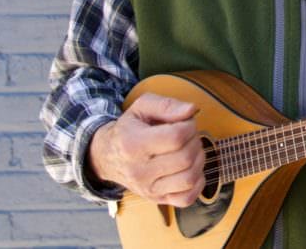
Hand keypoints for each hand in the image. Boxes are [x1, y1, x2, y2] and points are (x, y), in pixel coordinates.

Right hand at [87, 93, 204, 207]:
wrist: (107, 157)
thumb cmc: (129, 128)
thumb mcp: (142, 107)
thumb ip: (167, 105)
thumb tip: (191, 110)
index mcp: (133, 144)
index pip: (176, 137)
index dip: (189, 126)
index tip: (185, 123)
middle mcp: (139, 171)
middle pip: (185, 158)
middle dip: (195, 141)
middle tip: (188, 135)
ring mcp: (148, 188)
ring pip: (189, 179)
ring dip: (198, 161)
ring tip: (190, 150)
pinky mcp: (157, 199)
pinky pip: (186, 199)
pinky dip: (196, 184)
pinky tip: (190, 169)